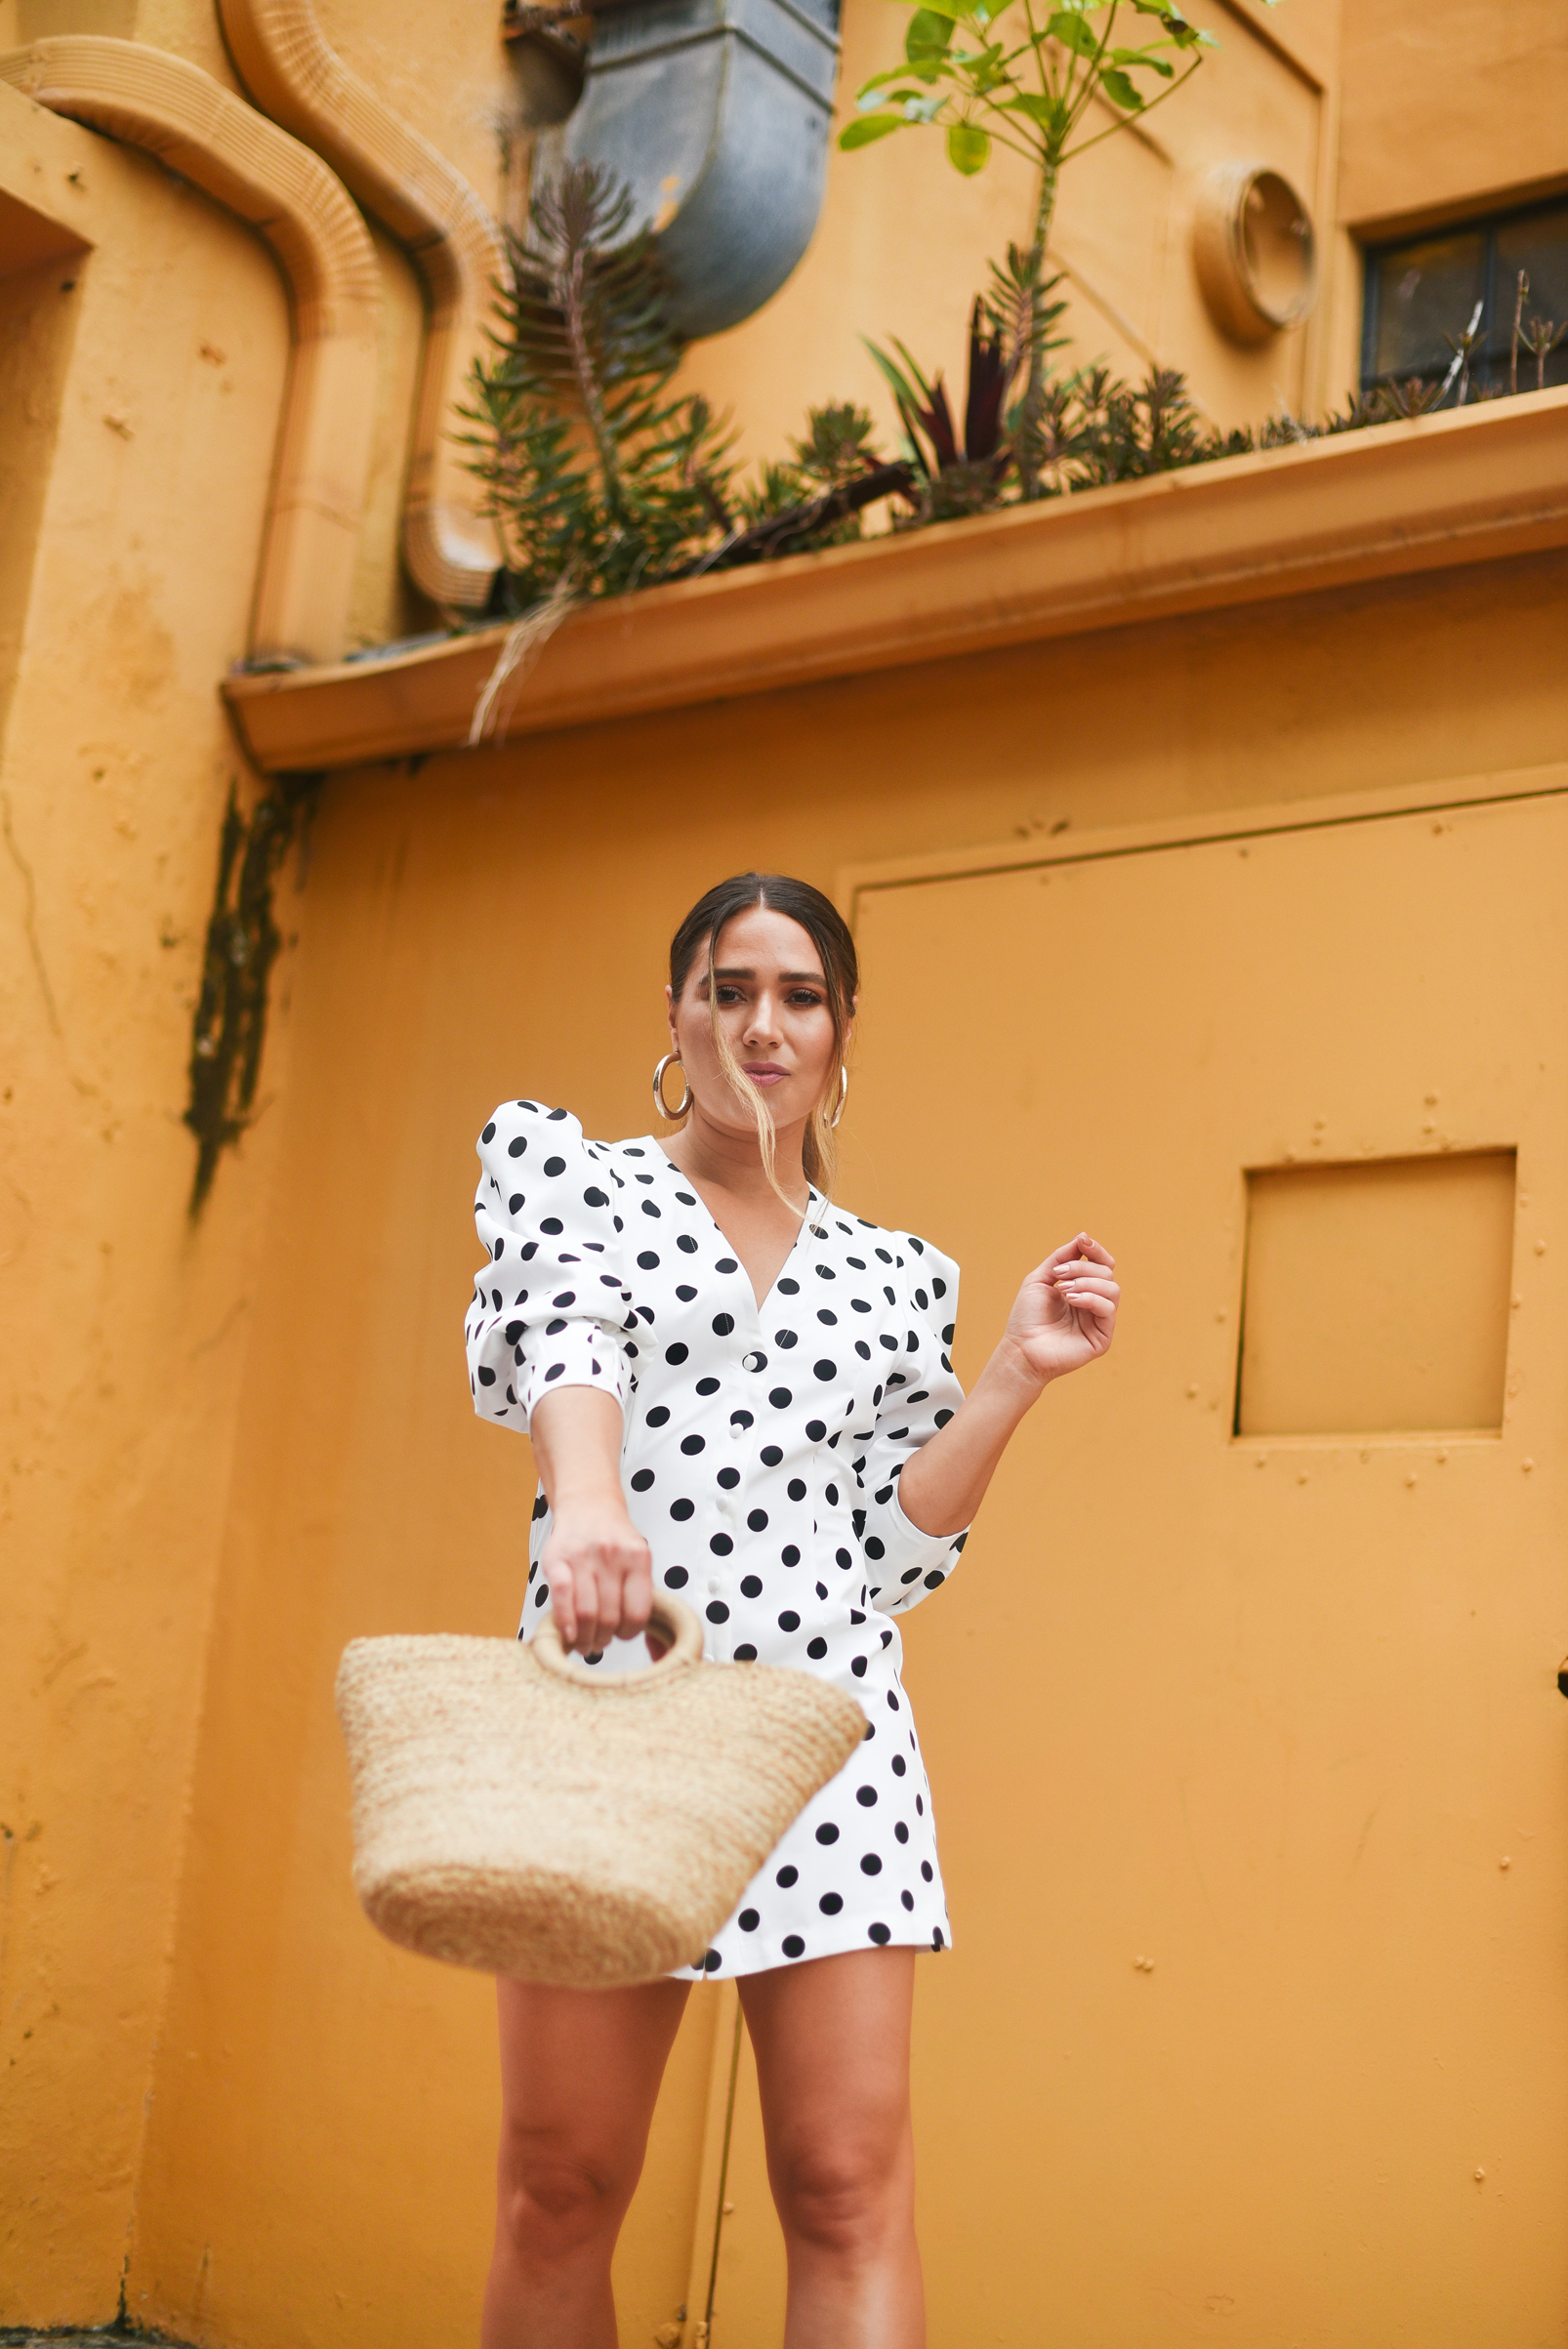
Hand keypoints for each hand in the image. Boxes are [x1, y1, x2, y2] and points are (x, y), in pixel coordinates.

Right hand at [539, 1500, 653, 1654]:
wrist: (588, 1503)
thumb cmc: (613, 1537)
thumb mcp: (636, 1557)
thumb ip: (636, 1589)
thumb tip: (629, 1632)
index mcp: (638, 1558)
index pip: (638, 1612)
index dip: (629, 1632)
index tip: (622, 1635)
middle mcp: (612, 1556)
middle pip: (609, 1617)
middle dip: (604, 1639)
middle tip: (600, 1643)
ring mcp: (583, 1556)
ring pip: (586, 1613)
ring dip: (585, 1637)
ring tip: (585, 1642)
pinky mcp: (556, 1558)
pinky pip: (561, 1596)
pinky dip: (565, 1621)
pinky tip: (568, 1634)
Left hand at [999, 1232, 1118, 1388]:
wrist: (1020, 1349)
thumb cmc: (1027, 1318)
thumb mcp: (1040, 1279)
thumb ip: (1061, 1258)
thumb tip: (1082, 1237)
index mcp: (1082, 1290)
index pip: (1102, 1265)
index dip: (1096, 1251)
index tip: (1083, 1241)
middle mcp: (1094, 1304)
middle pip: (1107, 1273)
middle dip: (1082, 1268)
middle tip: (1059, 1276)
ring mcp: (1099, 1321)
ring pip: (1112, 1288)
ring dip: (1087, 1282)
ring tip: (1064, 1291)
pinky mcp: (1102, 1338)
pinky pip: (1108, 1309)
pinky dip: (1091, 1298)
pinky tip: (1072, 1300)